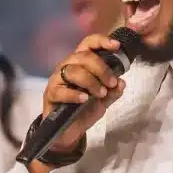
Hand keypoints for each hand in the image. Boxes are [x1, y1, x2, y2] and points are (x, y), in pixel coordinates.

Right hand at [43, 34, 127, 153]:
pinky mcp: (50, 94)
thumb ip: (113, 91)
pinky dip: (75, 94)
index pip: (88, 44)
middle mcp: (67, 66)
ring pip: (73, 71)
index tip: (116, 46)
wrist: (70, 131)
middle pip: (83, 56)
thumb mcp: (104, 101)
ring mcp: (57, 79)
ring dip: (91, 81)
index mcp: (81, 63)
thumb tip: (122, 82)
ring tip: (100, 94)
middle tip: (112, 83)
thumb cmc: (84, 110)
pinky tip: (84, 100)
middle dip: (101, 69)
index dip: (102, 41)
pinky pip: (61, 90)